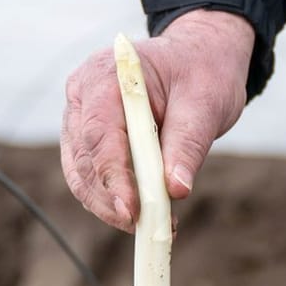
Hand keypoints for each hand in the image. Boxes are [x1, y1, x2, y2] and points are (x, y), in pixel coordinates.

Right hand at [60, 9, 253, 230]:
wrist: (198, 57)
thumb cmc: (202, 72)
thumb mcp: (206, 103)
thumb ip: (188, 144)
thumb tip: (176, 190)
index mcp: (107, 75)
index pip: (99, 133)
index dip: (112, 177)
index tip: (132, 211)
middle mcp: (83, 94)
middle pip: (84, 159)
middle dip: (110, 199)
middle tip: (145, 227)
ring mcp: (80, 117)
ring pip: (81, 173)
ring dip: (109, 204)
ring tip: (150, 224)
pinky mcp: (87, 137)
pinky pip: (90, 175)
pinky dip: (111, 198)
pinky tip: (142, 213)